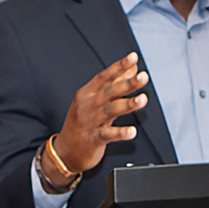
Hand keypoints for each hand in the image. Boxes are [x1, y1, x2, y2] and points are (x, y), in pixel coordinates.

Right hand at [53, 52, 148, 173]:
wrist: (65, 151)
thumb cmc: (82, 122)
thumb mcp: (93, 100)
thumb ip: (114, 84)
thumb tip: (132, 68)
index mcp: (88, 93)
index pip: (105, 76)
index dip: (119, 66)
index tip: (133, 57)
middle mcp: (88, 105)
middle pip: (109, 91)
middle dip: (127, 83)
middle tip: (143, 77)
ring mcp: (89, 122)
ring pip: (110, 110)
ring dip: (127, 104)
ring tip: (143, 99)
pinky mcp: (93, 139)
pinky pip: (107, 135)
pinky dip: (120, 133)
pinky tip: (132, 131)